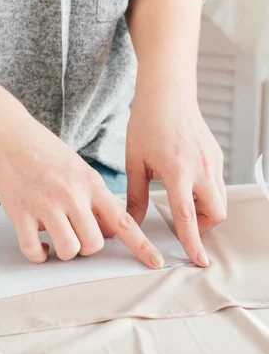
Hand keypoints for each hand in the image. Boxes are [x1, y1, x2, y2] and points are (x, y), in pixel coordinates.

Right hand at [0, 110, 164, 266]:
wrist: (8, 136)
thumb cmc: (45, 152)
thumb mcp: (80, 170)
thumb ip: (95, 200)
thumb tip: (107, 232)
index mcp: (91, 185)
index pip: (123, 221)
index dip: (141, 246)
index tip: (155, 262)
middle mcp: (71, 196)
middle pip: (93, 245)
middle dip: (87, 248)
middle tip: (76, 234)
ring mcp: (45, 206)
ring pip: (68, 250)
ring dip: (64, 252)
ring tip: (56, 238)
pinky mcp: (21, 215)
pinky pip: (34, 251)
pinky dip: (39, 255)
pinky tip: (39, 246)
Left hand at [126, 76, 226, 266]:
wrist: (167, 93)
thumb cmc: (147, 123)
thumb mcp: (134, 162)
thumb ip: (134, 196)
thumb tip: (131, 223)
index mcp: (177, 171)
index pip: (188, 217)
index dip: (193, 242)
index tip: (199, 260)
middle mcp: (201, 168)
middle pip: (216, 214)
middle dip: (203, 227)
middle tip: (183, 223)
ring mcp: (212, 162)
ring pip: (221, 201)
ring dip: (206, 211)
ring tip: (183, 202)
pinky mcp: (216, 156)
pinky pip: (219, 185)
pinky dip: (208, 195)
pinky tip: (188, 185)